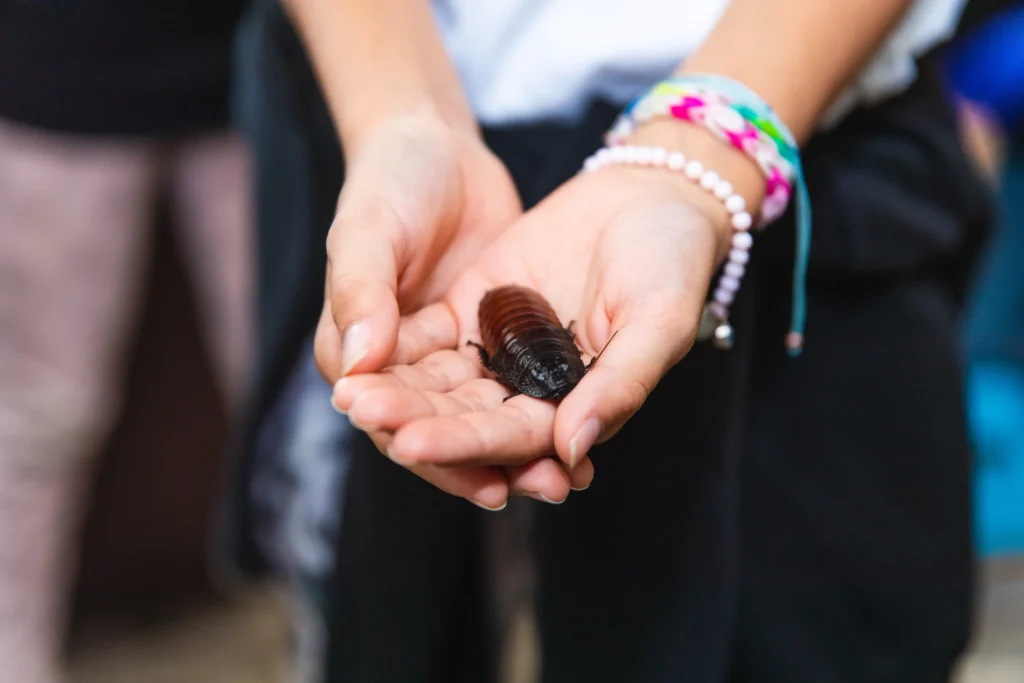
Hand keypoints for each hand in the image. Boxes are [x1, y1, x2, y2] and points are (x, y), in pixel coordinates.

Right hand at [314, 114, 592, 508]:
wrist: (436, 145)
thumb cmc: (387, 182)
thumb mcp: (366, 231)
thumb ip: (361, 296)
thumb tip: (355, 375)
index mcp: (354, 351)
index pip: (390, 416)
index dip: (429, 447)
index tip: (475, 476)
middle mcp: (400, 365)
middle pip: (440, 426)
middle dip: (481, 462)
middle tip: (526, 491)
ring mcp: (447, 354)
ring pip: (480, 414)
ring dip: (515, 448)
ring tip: (560, 478)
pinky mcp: (488, 338)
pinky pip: (512, 383)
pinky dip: (538, 408)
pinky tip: (573, 433)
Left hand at [331, 156, 740, 499]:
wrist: (653, 192)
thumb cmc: (673, 258)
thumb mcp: (661, 319)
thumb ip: (621, 383)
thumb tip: (571, 449)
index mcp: (580, 405)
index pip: (515, 437)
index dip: (465, 443)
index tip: (412, 444)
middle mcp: (535, 389)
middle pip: (467, 416)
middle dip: (416, 421)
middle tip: (363, 416)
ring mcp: (502, 349)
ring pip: (441, 383)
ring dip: (398, 393)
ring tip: (350, 397)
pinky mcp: (477, 308)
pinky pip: (430, 337)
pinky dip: (397, 349)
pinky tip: (360, 356)